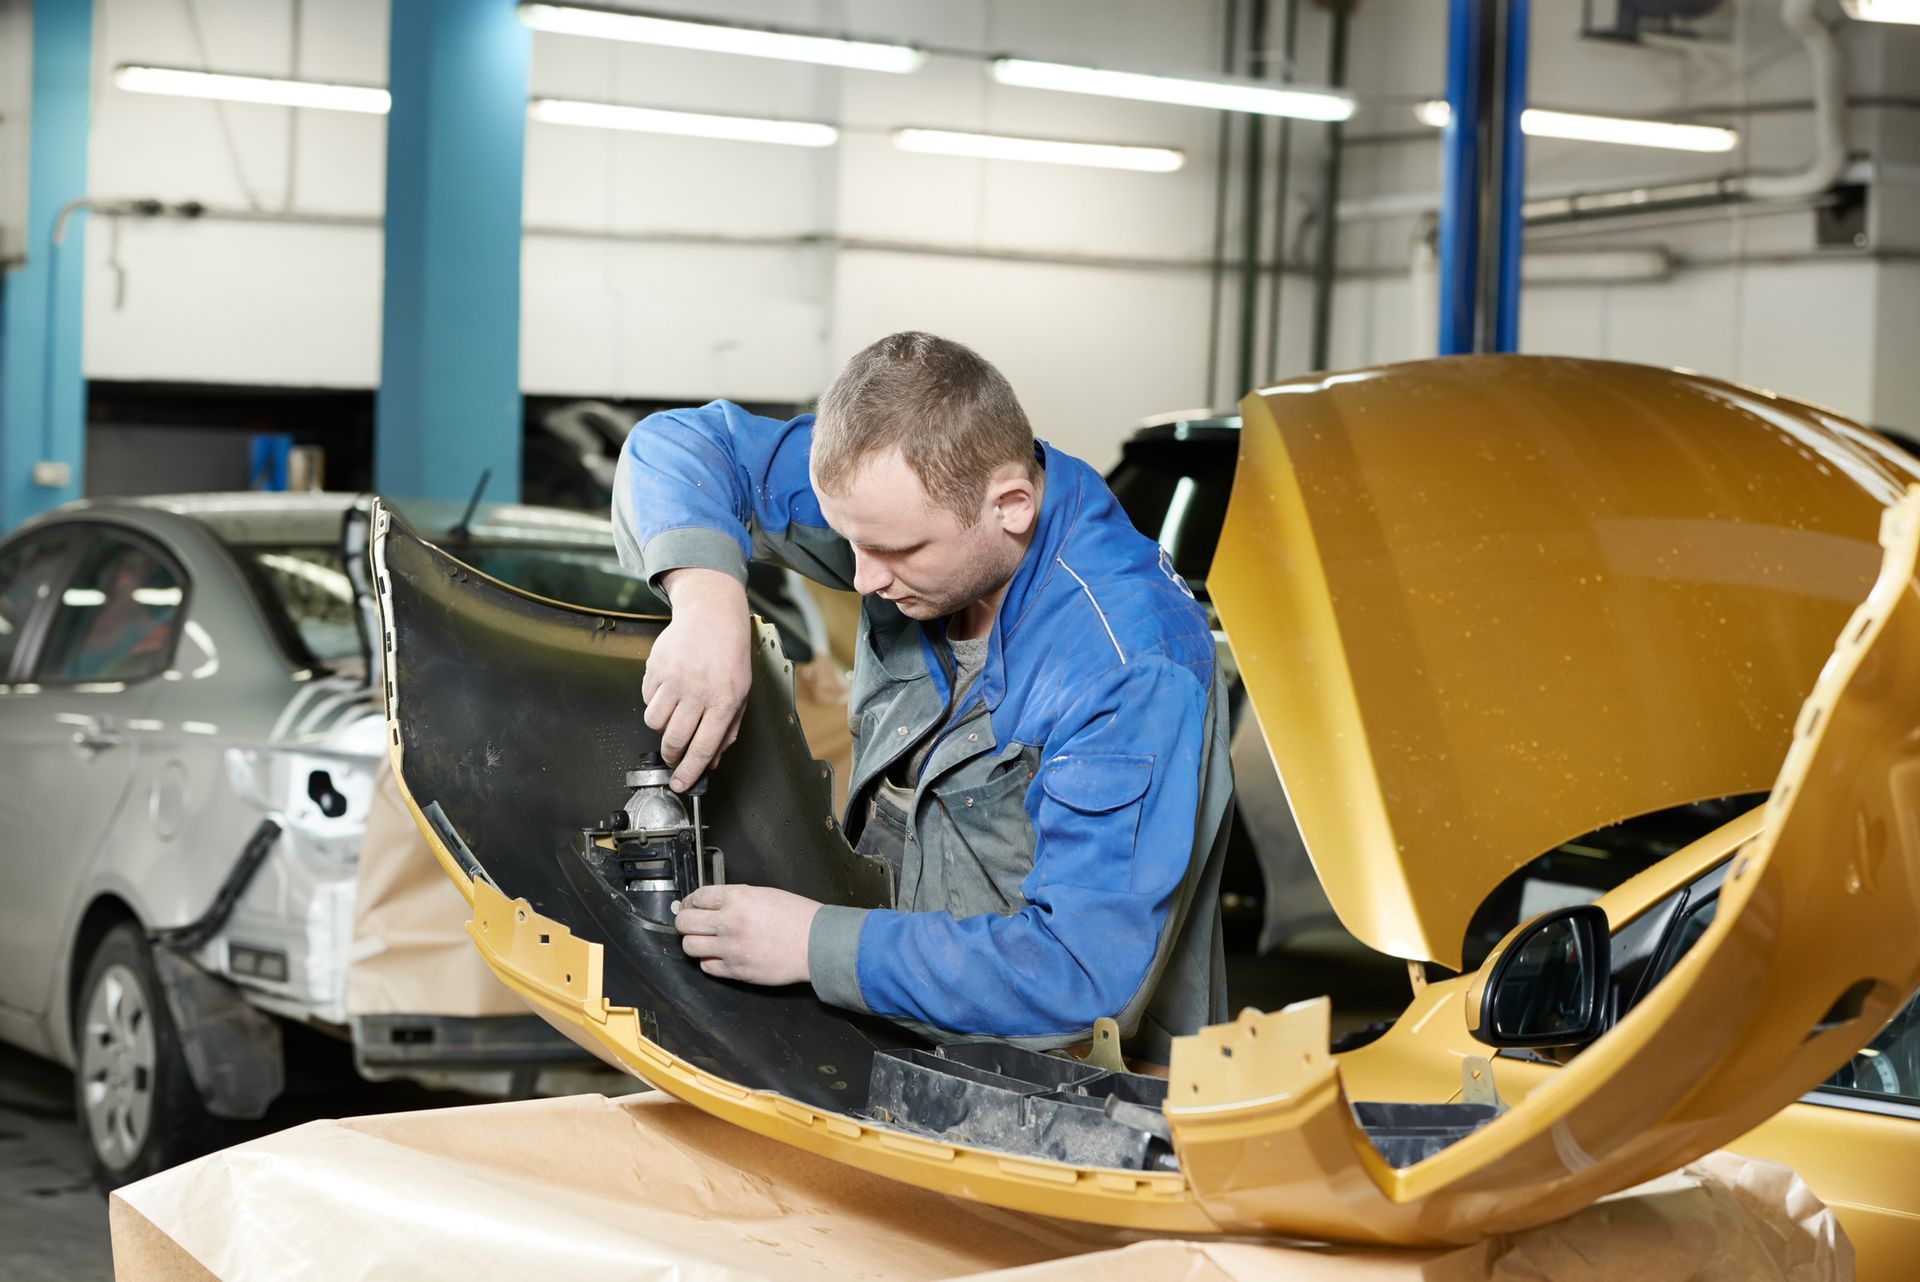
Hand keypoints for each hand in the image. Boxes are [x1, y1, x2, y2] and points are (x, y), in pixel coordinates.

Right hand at [645, 568, 751, 789]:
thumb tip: (712, 761)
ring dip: (661, 728)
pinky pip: (647, 699)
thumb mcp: (741, 694)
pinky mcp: (656, 668)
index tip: (680, 784)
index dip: (689, 772)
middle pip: (674, 740)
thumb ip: (727, 730)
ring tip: (674, 716)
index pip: (703, 748)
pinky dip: (654, 702)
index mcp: (724, 701)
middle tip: (673, 756)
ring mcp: (675, 679)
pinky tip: (669, 691)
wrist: (712, 615)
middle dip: (671, 756)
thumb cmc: (730, 655)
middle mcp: (698, 692)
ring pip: (655, 722)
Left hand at [674, 884, 820, 985]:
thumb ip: (735, 898)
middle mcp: (729, 922)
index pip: (696, 897)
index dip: (690, 902)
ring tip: (705, 941)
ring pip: (689, 946)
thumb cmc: (798, 917)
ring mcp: (730, 948)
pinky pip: (707, 966)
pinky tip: (720, 955)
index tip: (690, 906)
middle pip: (684, 922)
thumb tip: (713, 904)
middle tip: (692, 924)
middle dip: (685, 922)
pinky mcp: (736, 970)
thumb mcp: (764, 894)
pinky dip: (709, 961)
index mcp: (737, 898)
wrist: (817, 943)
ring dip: (694, 943)